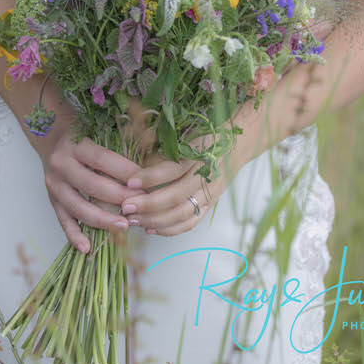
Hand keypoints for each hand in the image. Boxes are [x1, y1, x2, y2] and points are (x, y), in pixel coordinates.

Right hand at [41, 133, 147, 252]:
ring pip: (78, 207)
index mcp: (75, 145)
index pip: (103, 160)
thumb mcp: (95, 132)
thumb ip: (114, 149)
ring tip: (124, 226)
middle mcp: (61, 164)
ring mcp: (54, 184)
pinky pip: (63, 220)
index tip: (145, 184)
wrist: (50, 137)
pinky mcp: (51, 200)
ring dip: (102, 220)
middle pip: (92, 185)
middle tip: (141, 206)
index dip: (125, 172)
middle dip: (119, 198)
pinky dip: (74, 235)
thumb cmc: (80, 135)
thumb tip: (146, 169)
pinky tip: (87, 247)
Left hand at [119, 135, 244, 237]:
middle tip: (126, 206)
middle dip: (148, 204)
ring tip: (134, 220)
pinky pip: (190, 222)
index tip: (130, 182)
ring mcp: (209, 192)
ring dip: (155, 219)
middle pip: (175, 195)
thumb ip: (165, 149)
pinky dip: (170, 228)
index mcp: (198, 154)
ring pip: (182, 213)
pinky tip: (151, 228)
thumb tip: (138, 162)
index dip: (150, 177)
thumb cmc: (206, 136)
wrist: (237, 145)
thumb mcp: (187, 135)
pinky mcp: (211, 204)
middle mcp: (205, 175)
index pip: (172, 169)